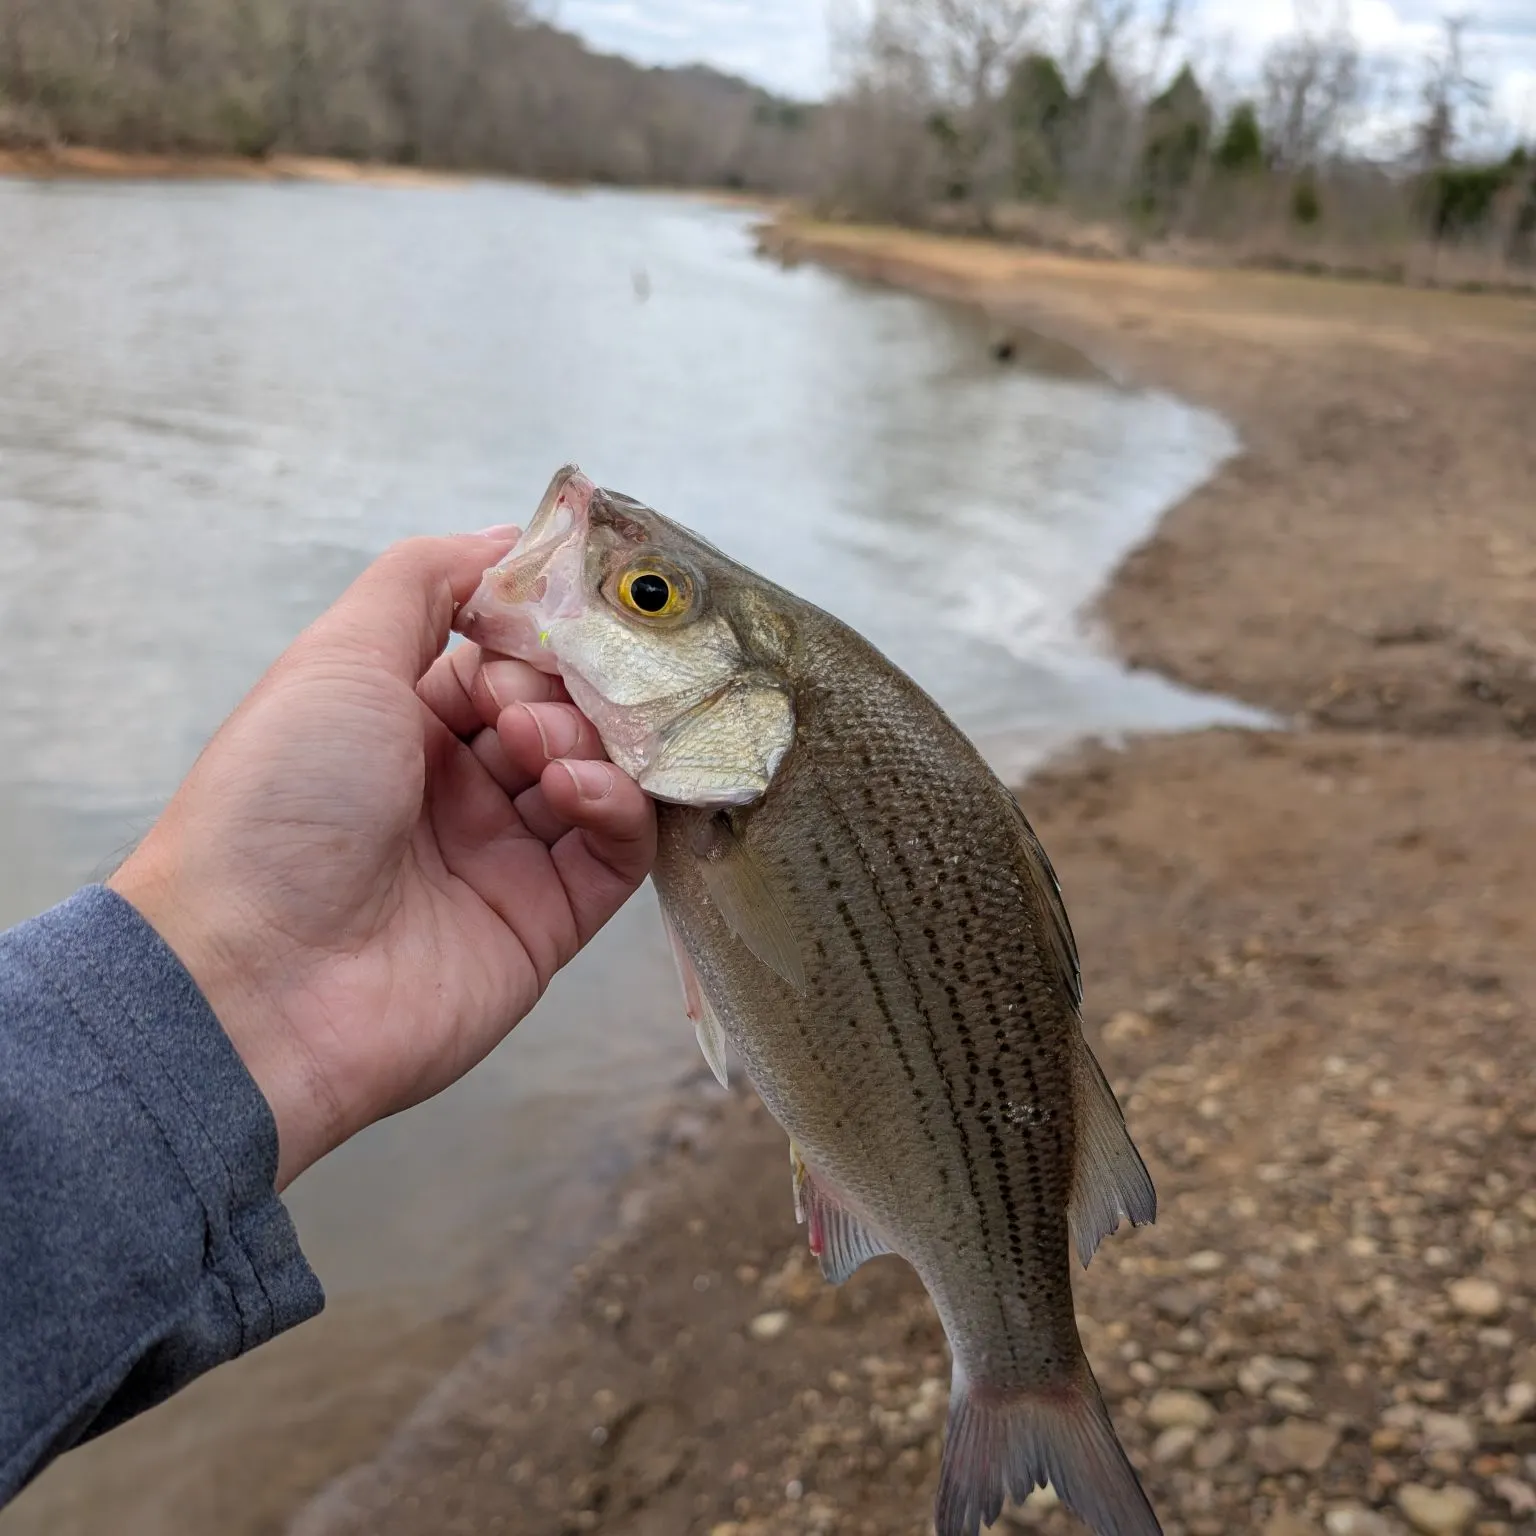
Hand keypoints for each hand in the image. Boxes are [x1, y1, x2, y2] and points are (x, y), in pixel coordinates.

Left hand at [109, 532, 655, 1188]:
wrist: (253, 979)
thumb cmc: (276, 803)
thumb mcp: (338, 655)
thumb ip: (426, 579)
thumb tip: (511, 538)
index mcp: (397, 726)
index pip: (500, 660)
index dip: (531, 634)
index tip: (557, 612)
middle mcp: (453, 789)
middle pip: (557, 713)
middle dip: (564, 688)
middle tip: (532, 698)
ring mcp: (502, 857)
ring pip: (597, 775)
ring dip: (586, 742)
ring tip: (542, 749)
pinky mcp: (547, 922)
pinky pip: (615, 851)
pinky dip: (615, 807)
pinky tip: (576, 790)